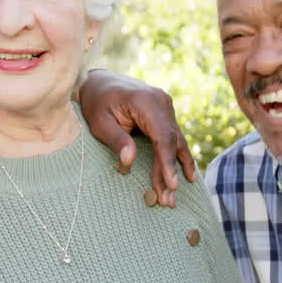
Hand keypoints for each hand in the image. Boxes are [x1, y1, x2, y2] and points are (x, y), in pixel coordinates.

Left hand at [78, 69, 196, 207]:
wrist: (99, 81)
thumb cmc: (96, 102)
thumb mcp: (99, 122)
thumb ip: (116, 140)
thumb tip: (129, 162)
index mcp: (145, 101)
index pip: (162, 136)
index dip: (167, 162)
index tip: (170, 184)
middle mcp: (161, 102)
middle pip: (170, 142)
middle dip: (170, 172)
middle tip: (169, 200)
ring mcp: (165, 106)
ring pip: (175, 141)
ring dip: (176, 168)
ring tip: (175, 194)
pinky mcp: (164, 113)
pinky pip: (172, 137)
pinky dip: (175, 157)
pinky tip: (185, 175)